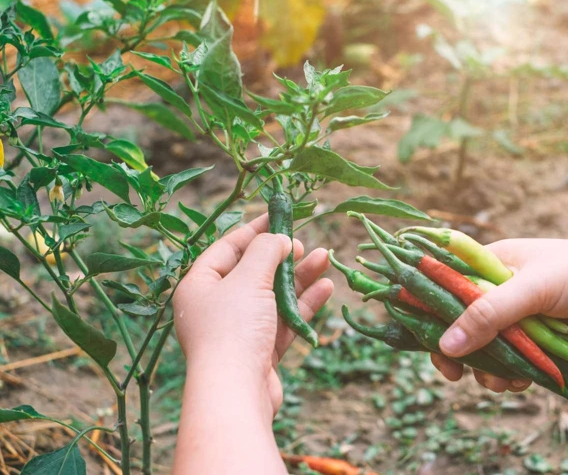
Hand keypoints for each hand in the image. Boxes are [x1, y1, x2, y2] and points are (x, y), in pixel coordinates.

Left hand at [174, 214, 332, 414]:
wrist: (235, 393)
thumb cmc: (233, 328)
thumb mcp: (249, 278)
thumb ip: (265, 251)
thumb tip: (278, 238)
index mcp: (199, 286)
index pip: (227, 248)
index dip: (254, 230)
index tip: (279, 216)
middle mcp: (215, 307)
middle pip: (252, 272)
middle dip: (281, 256)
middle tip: (303, 244)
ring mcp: (239, 331)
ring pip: (273, 296)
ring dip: (299, 277)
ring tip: (325, 257)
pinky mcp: (260, 352)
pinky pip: (284, 321)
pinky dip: (303, 304)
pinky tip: (326, 287)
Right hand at [431, 239, 567, 392]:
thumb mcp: (530, 290)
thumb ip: (488, 316)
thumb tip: (446, 346)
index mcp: (491, 264)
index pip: (446, 286)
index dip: (430, 312)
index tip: (423, 339)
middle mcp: (501, 290)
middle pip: (462, 325)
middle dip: (459, 351)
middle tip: (453, 374)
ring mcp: (520, 317)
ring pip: (487, 350)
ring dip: (488, 369)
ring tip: (501, 381)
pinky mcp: (538, 341)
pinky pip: (512, 363)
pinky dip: (512, 375)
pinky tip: (522, 381)